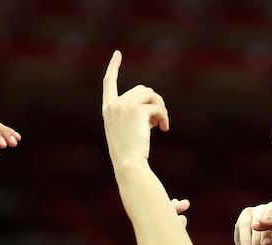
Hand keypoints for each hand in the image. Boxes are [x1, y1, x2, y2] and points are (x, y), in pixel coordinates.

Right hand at [102, 51, 168, 166]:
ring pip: (151, 95)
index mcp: (108, 108)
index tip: (118, 54)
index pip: (108, 82)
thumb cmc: (129, 152)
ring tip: (162, 124)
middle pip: (142, 89)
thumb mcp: (127, 129)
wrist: (128, 163)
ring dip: (160, 108)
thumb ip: (135, 113)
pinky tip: (164, 129)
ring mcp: (125, 106)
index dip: (113, 67)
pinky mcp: (137, 111)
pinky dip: (164, 117)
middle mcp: (114, 104)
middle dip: (154, 103)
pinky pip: (157, 107)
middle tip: (159, 121)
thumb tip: (154, 105)